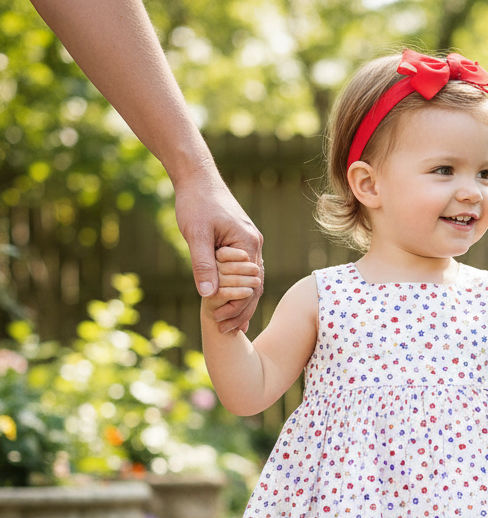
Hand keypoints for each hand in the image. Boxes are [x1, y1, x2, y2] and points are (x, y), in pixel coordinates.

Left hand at [175, 174, 263, 333]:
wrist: (197, 177)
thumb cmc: (195, 202)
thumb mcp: (195, 234)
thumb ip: (203, 264)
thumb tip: (208, 295)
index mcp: (248, 244)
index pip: (249, 286)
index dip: (237, 308)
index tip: (223, 324)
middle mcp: (254, 246)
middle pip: (254, 288)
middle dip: (242, 311)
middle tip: (228, 332)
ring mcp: (250, 245)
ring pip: (251, 282)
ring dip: (242, 303)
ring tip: (232, 326)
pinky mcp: (242, 243)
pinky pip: (244, 273)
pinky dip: (239, 290)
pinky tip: (232, 304)